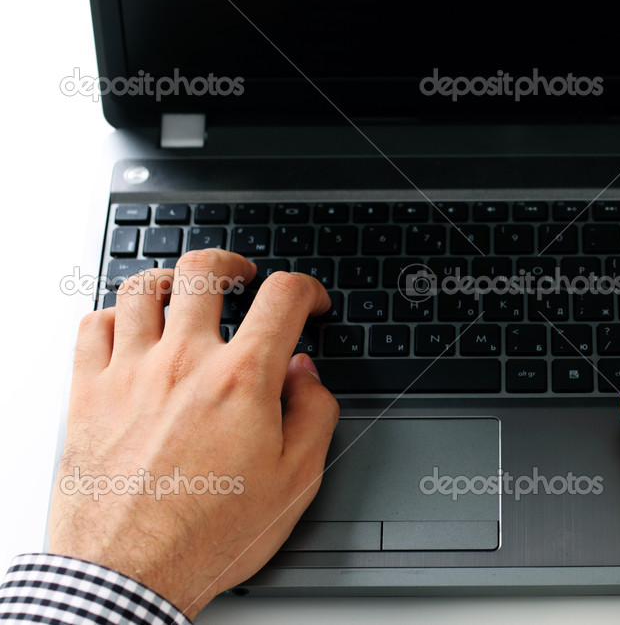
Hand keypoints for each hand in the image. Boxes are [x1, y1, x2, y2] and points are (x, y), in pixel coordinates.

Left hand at [49, 250, 338, 618]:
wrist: (132, 574)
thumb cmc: (209, 534)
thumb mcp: (295, 482)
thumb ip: (313, 414)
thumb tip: (306, 375)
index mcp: (241, 379)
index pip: (282, 297)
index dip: (306, 289)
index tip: (309, 303)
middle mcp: (183, 362)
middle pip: (206, 271)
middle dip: (233, 264)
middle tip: (243, 276)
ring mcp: (129, 373)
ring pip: (143, 288)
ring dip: (171, 280)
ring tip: (183, 291)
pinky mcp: (88, 394)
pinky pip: (91, 326)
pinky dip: (114, 316)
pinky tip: (129, 330)